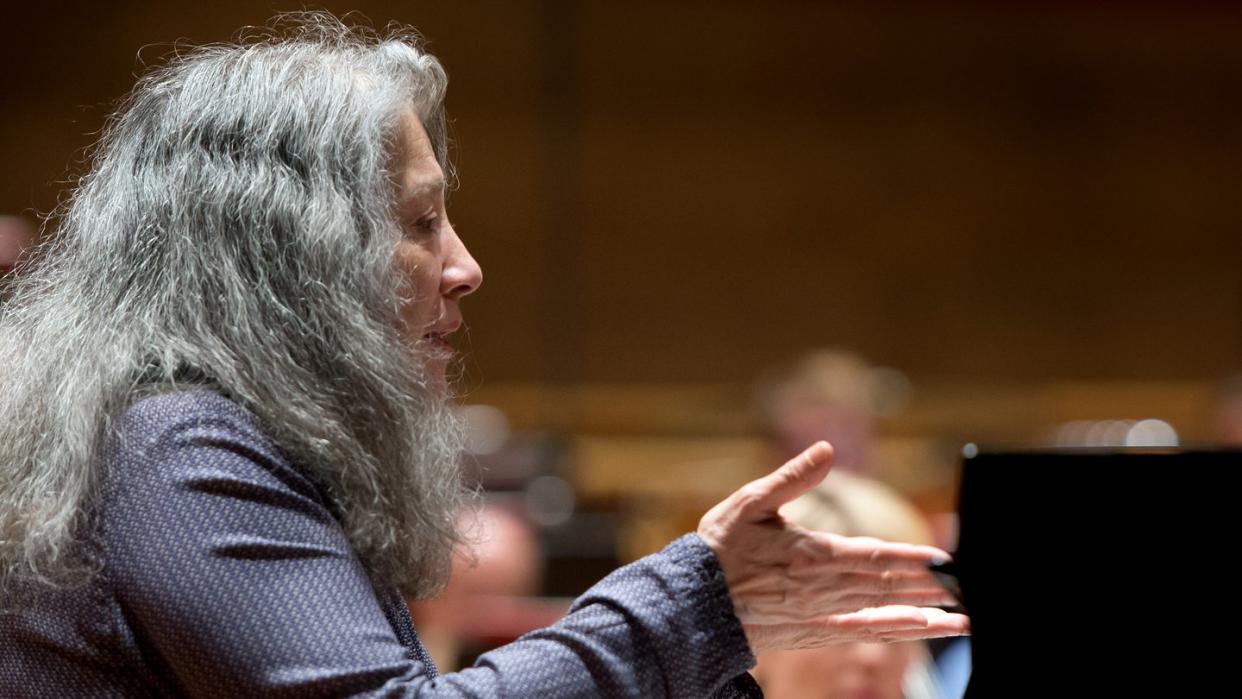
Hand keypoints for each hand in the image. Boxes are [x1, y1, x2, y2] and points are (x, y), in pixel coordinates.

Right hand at [697, 441, 968, 651]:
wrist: (693, 603)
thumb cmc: (719, 549)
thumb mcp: (749, 502)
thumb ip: (792, 477)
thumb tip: (825, 449)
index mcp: (811, 554)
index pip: (872, 556)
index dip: (911, 558)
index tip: (943, 559)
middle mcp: (823, 588)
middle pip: (887, 586)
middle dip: (930, 586)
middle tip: (968, 585)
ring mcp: (821, 614)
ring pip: (883, 613)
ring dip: (925, 615)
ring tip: (962, 618)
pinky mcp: (815, 632)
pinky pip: (864, 633)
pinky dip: (896, 631)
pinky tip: (920, 630)